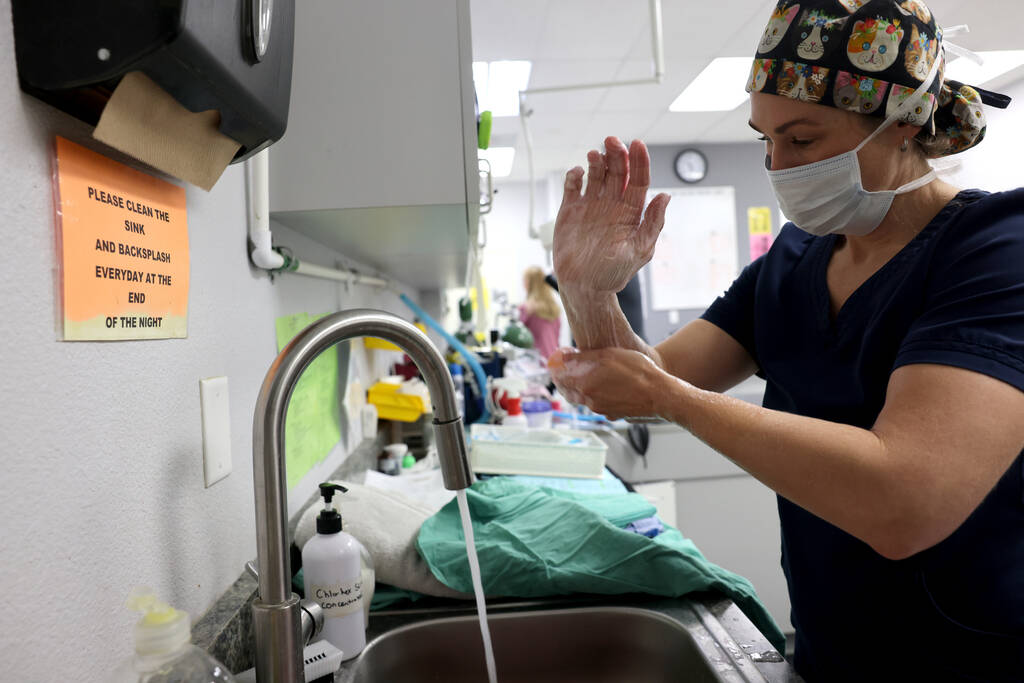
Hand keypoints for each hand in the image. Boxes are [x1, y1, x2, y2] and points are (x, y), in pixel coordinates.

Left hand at [548, 346, 681, 420]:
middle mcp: (589, 400)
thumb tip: (564, 357)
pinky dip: (595, 395)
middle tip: (567, 368)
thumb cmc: (639, 372)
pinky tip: (605, 386)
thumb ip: (583, 357)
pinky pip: (597, 404)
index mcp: (585, 385)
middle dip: (565, 379)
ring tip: (586, 375)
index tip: (558, 360)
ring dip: (580, 387)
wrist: (660, 395)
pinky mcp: (612, 414)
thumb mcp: (610, 356)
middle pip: (568, 390)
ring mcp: (600, 410)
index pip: (559, 378)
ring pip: (582, 398)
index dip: (556, 367)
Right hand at [553, 137, 669, 293]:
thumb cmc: (613, 273)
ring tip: (595, 155)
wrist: (584, 287)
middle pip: (617, 171)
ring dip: (597, 160)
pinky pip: (572, 185)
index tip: (637, 145)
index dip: (639, 161)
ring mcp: (591, 205)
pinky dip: (574, 175)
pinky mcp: (570, 210)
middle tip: (612, 141)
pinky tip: (578, 174)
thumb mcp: (639, 250)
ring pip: (596, 173)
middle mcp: (612, 204)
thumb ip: (652, 223)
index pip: (638, 179)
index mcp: (631, 212)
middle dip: (617, 154)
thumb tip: (665, 196)